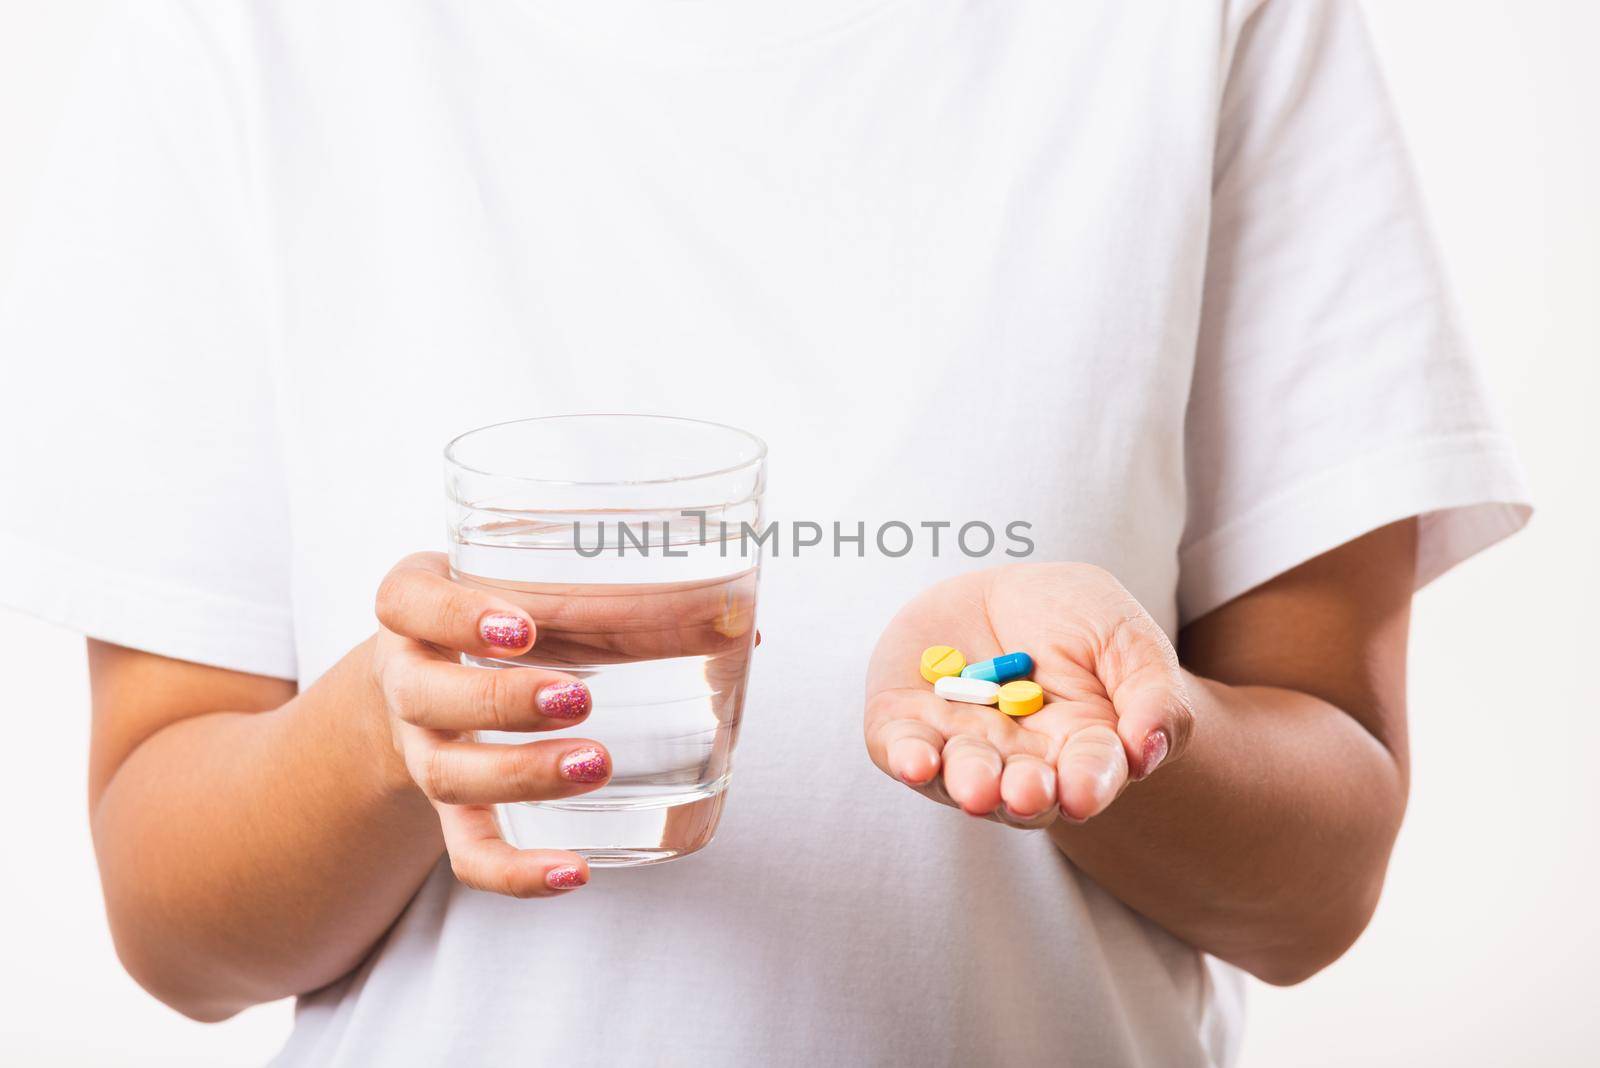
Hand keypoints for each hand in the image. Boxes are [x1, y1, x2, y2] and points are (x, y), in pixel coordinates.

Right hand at [371, 552, 604, 896]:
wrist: (436, 675)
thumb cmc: (509, 615)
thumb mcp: (539, 586)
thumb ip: (621, 594)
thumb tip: (741, 625)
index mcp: (418, 604)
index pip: (407, 602)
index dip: (456, 616)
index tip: (522, 627)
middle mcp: (407, 676)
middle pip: (424, 694)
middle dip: (501, 701)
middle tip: (579, 698)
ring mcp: (422, 748)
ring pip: (445, 774)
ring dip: (520, 774)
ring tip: (595, 764)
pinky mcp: (450, 811)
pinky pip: (467, 852)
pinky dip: (515, 872)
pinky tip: (573, 872)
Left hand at [864, 563, 1194, 824]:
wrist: (998, 593)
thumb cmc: (1075, 618)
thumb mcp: (1127, 638)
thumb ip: (1153, 695)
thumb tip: (1146, 753)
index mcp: (1080, 750)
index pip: (1088, 774)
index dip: (1087, 783)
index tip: (1083, 792)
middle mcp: (1019, 762)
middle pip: (1023, 791)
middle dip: (1024, 795)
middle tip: (1026, 794)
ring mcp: (959, 746)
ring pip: (961, 776)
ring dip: (969, 781)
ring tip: (977, 786)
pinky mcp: (904, 726)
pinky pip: (900, 749)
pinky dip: (906, 756)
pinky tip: (915, 760)